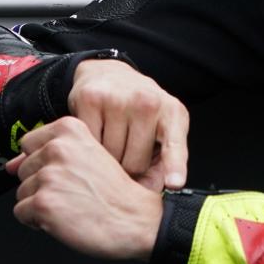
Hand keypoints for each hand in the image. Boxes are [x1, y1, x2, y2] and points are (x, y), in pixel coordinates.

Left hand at [8, 117, 164, 260]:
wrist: (137, 219)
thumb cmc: (116, 192)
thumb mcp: (89, 156)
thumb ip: (48, 154)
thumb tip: (9, 165)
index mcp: (69, 129)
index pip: (28, 143)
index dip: (44, 164)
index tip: (68, 174)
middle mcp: (56, 148)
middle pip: (23, 169)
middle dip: (41, 185)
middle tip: (73, 193)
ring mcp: (49, 175)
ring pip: (21, 192)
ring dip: (41, 204)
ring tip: (71, 206)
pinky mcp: (43, 203)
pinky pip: (21, 213)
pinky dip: (38, 222)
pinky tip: (64, 219)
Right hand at [66, 58, 188, 189]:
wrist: (109, 73)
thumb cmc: (140, 108)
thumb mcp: (163, 127)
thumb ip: (163, 160)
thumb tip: (148, 190)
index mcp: (172, 112)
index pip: (174, 144)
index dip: (175, 166)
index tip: (174, 183)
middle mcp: (147, 102)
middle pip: (135, 164)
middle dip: (129, 166)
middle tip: (128, 145)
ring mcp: (118, 99)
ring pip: (109, 157)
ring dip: (108, 156)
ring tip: (113, 134)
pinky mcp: (91, 99)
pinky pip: (88, 143)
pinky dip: (90, 143)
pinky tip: (97, 128)